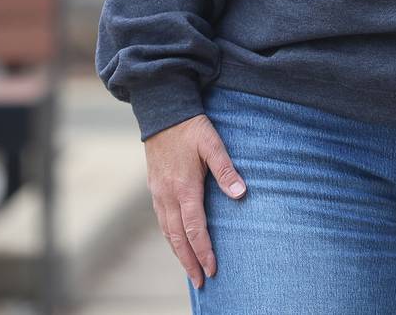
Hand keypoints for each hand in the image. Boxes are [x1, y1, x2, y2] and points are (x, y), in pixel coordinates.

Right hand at [143, 113, 248, 289]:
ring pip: (167, 231)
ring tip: (189, 269)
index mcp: (184, 187)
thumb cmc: (190, 127)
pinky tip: (176, 241)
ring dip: (178, 252)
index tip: (212, 269)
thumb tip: (241, 194)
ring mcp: (158, 192)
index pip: (195, 228)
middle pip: (178, 237)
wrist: (161, 112)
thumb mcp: (212, 143)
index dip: (204, 251)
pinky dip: (170, 236)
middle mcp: (168, 195)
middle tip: (200, 282)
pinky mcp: (154, 188)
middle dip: (189, 261)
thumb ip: (226, 169)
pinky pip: (161, 220)